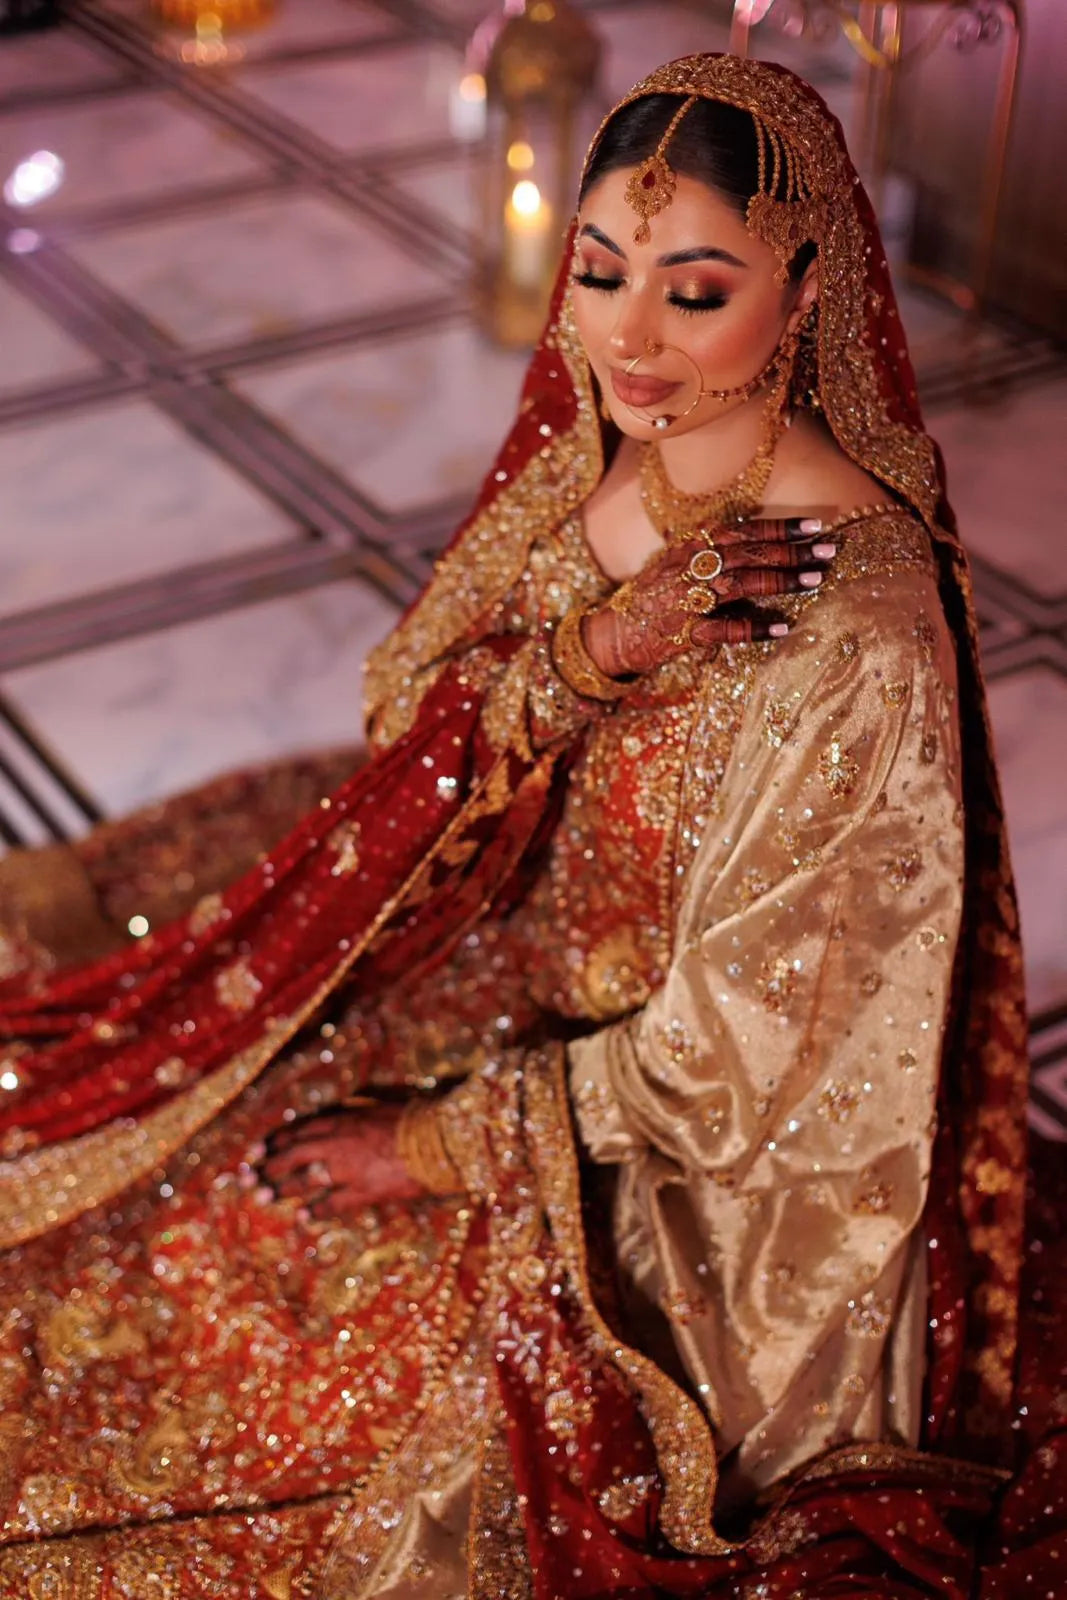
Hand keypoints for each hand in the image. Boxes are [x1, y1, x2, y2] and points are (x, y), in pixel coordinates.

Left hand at [258, 1104, 422, 1219]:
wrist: (439, 1138)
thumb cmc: (413, 1117)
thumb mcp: (378, 1107)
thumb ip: (354, 1115)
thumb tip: (337, 1119)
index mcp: (342, 1120)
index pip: (299, 1131)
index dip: (276, 1142)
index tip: (257, 1151)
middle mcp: (337, 1144)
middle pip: (293, 1156)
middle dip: (268, 1166)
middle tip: (247, 1177)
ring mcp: (348, 1169)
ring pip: (304, 1180)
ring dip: (281, 1189)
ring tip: (261, 1197)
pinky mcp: (364, 1191)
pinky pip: (332, 1203)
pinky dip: (315, 1210)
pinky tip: (301, 1217)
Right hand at [584, 517, 833, 677]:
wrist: (611, 632)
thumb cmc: (651, 599)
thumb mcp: (677, 565)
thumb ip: (712, 557)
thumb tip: (759, 551)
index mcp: (691, 549)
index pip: (742, 531)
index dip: (779, 527)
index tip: (814, 525)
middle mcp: (691, 568)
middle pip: (749, 553)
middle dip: (792, 550)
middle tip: (828, 550)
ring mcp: (687, 599)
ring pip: (742, 583)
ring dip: (781, 580)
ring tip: (816, 579)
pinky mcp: (685, 632)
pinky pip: (725, 629)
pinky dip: (754, 628)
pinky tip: (780, 628)